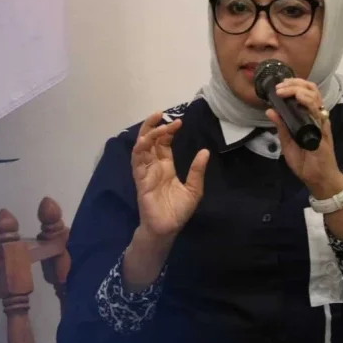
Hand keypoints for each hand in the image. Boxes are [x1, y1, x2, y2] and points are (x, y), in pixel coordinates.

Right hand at [131, 112, 209, 238]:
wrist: (168, 229)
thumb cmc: (178, 211)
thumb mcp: (194, 189)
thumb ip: (197, 170)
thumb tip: (205, 151)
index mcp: (166, 167)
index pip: (163, 144)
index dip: (168, 131)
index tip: (179, 122)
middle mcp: (154, 167)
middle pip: (150, 141)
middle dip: (153, 126)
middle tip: (161, 113)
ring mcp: (145, 173)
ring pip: (141, 148)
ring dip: (148, 134)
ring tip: (157, 122)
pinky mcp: (140, 181)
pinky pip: (137, 162)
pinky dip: (140, 150)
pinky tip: (146, 140)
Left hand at [265, 78, 342, 198]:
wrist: (318, 179)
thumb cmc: (306, 162)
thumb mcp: (287, 143)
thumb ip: (281, 127)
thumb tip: (269, 111)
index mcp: (308, 117)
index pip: (305, 93)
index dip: (293, 85)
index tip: (279, 86)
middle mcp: (316, 116)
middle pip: (311, 90)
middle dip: (295, 83)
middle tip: (280, 86)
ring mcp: (321, 122)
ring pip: (315, 97)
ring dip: (299, 89)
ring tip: (285, 90)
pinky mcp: (324, 130)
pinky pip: (317, 112)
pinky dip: (308, 102)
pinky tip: (299, 98)